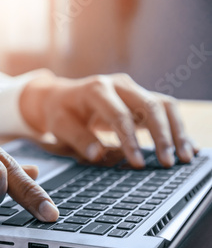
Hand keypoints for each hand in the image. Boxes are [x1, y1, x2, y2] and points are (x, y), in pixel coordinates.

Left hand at [20, 70, 197, 167]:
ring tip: (184, 157)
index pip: (119, 115)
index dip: (130, 140)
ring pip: (163, 105)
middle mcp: (118, 85)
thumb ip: (78, 138)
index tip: (138, 162)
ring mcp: (132, 89)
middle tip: (168, 162)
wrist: (62, 96)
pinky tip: (186, 146)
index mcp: (96, 90)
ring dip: (176, 131)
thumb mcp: (60, 125)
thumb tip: (98, 154)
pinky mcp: (140, 96)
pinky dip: (177, 127)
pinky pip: (165, 109)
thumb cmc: (61, 112)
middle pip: (149, 106)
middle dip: (161, 136)